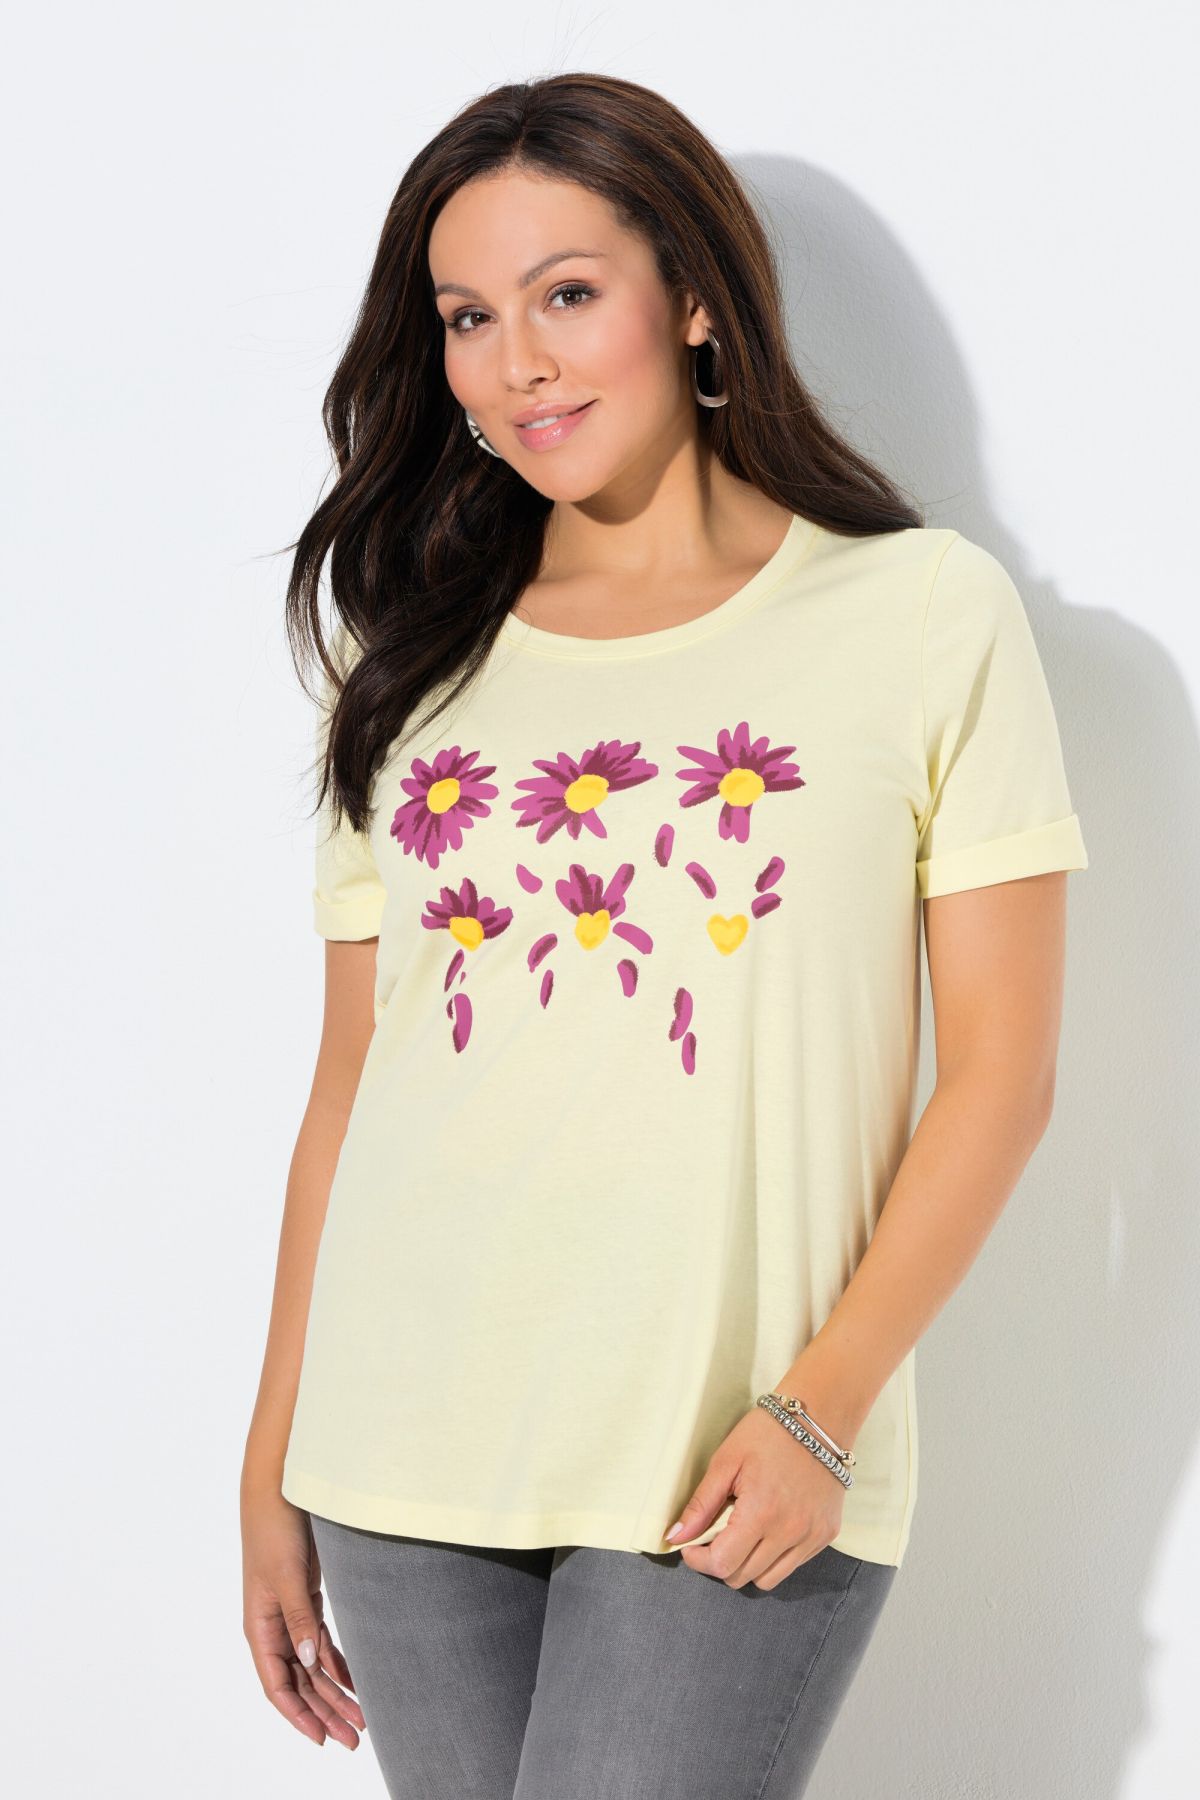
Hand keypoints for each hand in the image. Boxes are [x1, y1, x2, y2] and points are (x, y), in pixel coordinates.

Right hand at [241, 1481, 366, 1749]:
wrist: (280, 1485)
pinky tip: (356, 1680)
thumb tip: (307, 1661)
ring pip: (312, 1665)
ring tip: (362, 1718)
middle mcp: (273, 1626)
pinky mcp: (307, 1596)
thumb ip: (298, 1617)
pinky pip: (321, 1641)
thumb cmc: (275, 1528)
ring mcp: (291, 1612)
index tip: (323, 1738)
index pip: (278, 1685)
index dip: (299, 1715)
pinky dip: (337, 1662)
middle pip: (300, 1682)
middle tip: (355, 1738)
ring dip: (336, 1691)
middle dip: (325, 1712)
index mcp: (260, 1626)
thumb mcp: (287, 1575)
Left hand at [665, 1404, 846, 1590]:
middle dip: (720, 1561)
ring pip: (768, 1579)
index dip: (699, 1560)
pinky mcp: (827, 1534)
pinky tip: (768, 1528)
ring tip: (742, 1533)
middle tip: (715, 1535)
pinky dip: (774, 1557)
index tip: (691, 1546)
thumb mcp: (726, 1461)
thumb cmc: (768, 1433)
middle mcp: (791, 1531)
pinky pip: (793, 1565)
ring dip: (747, 1564)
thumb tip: (675, 1537)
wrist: (819, 1416)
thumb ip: (701, 1504)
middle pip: (742, 1576)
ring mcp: (813, 1536)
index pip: (723, 1564)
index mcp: (762, 1512)